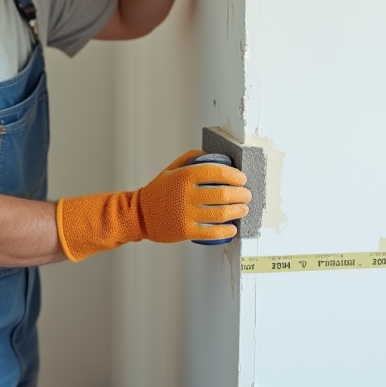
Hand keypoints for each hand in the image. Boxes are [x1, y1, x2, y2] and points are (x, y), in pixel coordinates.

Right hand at [55, 149, 250, 260]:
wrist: (138, 214)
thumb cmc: (157, 191)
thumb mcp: (171, 170)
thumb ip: (190, 159)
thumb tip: (211, 155)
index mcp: (184, 177)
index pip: (216, 172)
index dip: (234, 175)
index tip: (242, 178)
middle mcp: (186, 195)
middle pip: (223, 194)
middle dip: (241, 194)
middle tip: (247, 195)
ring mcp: (186, 214)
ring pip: (221, 213)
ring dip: (237, 211)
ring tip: (243, 209)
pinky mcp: (185, 231)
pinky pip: (212, 232)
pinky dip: (226, 230)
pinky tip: (232, 228)